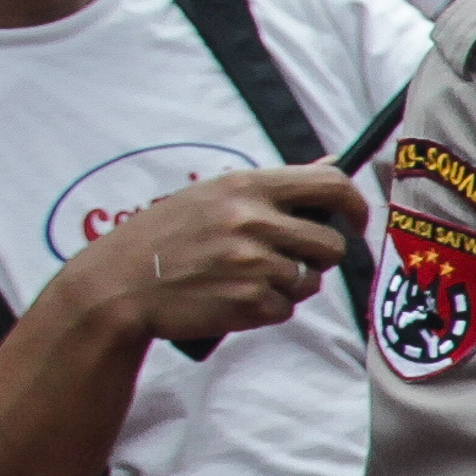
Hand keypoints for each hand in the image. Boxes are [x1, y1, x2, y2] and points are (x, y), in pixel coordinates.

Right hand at [71, 167, 360, 350]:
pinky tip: (232, 297)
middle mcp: (253, 221)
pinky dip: (266, 309)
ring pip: (309, 281)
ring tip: (246, 278)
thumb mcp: (213, 195)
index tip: (357, 221)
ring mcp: (252, 264)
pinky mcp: (249, 302)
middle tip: (290, 260)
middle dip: (320, 258)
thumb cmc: (165, 237)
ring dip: (288, 285)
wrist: (119, 284)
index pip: (330, 186)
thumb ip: (273, 187)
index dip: (356, 205)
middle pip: (331, 245)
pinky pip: (285, 309)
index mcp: (247, 187)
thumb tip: (331, 166)